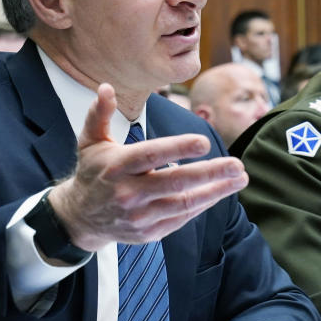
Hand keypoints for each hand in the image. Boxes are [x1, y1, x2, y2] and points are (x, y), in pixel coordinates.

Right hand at [49, 83, 248, 252]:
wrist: (80, 218)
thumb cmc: (93, 172)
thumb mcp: (90, 141)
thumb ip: (99, 114)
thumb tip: (106, 87)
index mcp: (117, 166)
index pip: (152, 155)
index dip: (179, 148)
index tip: (204, 141)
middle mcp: (128, 193)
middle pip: (175, 182)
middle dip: (210, 173)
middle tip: (237, 164)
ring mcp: (139, 216)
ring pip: (183, 203)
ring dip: (215, 191)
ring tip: (240, 177)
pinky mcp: (149, 232)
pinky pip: (181, 218)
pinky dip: (203, 204)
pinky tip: (220, 191)